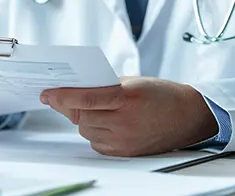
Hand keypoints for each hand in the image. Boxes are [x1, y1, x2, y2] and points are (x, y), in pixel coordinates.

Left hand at [41, 77, 218, 156]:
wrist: (188, 116)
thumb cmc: (161, 95)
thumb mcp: (132, 81)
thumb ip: (102, 85)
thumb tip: (72, 91)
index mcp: (127, 98)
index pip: (85, 98)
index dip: (61, 96)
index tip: (46, 93)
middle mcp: (125, 121)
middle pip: (81, 116)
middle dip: (74, 106)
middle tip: (72, 97)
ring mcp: (125, 140)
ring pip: (86, 130)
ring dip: (85, 119)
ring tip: (100, 110)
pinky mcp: (125, 152)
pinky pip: (96, 142)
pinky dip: (95, 132)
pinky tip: (107, 122)